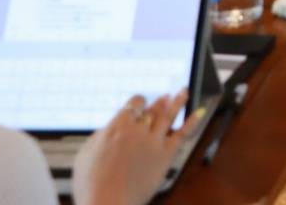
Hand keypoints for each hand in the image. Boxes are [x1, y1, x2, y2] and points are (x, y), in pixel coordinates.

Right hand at [71, 92, 186, 204]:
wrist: (106, 202)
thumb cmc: (91, 183)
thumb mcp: (86, 153)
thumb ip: (101, 136)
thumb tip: (108, 130)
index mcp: (118, 126)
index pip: (134, 104)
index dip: (138, 103)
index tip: (140, 104)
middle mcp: (138, 130)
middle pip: (152, 110)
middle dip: (159, 103)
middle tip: (165, 96)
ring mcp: (153, 142)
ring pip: (168, 116)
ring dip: (177, 102)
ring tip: (183, 92)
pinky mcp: (165, 155)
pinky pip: (182, 134)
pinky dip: (192, 121)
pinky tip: (199, 111)